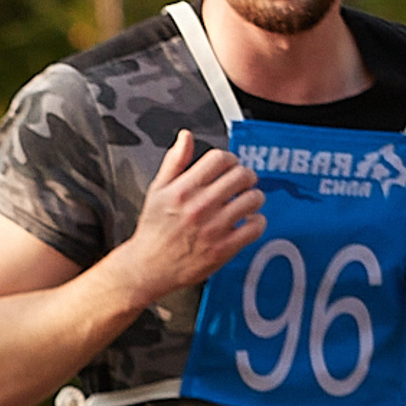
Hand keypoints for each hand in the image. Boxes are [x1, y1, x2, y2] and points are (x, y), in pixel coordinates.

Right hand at [114, 130, 264, 305]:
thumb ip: (174, 162)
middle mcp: (200, 207)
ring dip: (254, 197)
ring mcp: (213, 228)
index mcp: (184, 189)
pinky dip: (257, 222)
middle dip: (246, 176)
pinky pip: (254, 227)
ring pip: (252, 199)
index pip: (220, 159)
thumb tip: (185, 137)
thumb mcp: (157, 191)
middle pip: (241, 175)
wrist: (147, 268)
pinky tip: (249, 221)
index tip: (230, 165)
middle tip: (244, 182)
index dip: (230, 159)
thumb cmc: (153, 232)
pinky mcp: (223, 249)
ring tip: (248, 200)